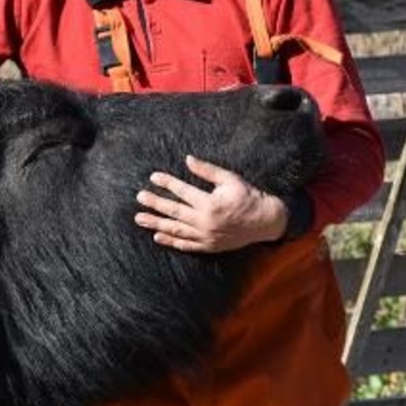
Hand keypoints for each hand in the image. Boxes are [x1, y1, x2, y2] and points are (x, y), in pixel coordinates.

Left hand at [134, 154, 288, 252]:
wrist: (265, 221)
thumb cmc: (248, 196)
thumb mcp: (230, 179)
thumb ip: (207, 171)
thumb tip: (188, 159)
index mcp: (210, 203)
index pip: (183, 191)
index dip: (167, 183)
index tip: (153, 177)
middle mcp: (206, 222)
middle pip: (174, 211)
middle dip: (155, 203)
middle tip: (140, 197)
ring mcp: (206, 236)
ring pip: (176, 229)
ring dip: (156, 223)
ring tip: (140, 218)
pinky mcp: (209, 247)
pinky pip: (186, 245)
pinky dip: (171, 241)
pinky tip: (158, 236)